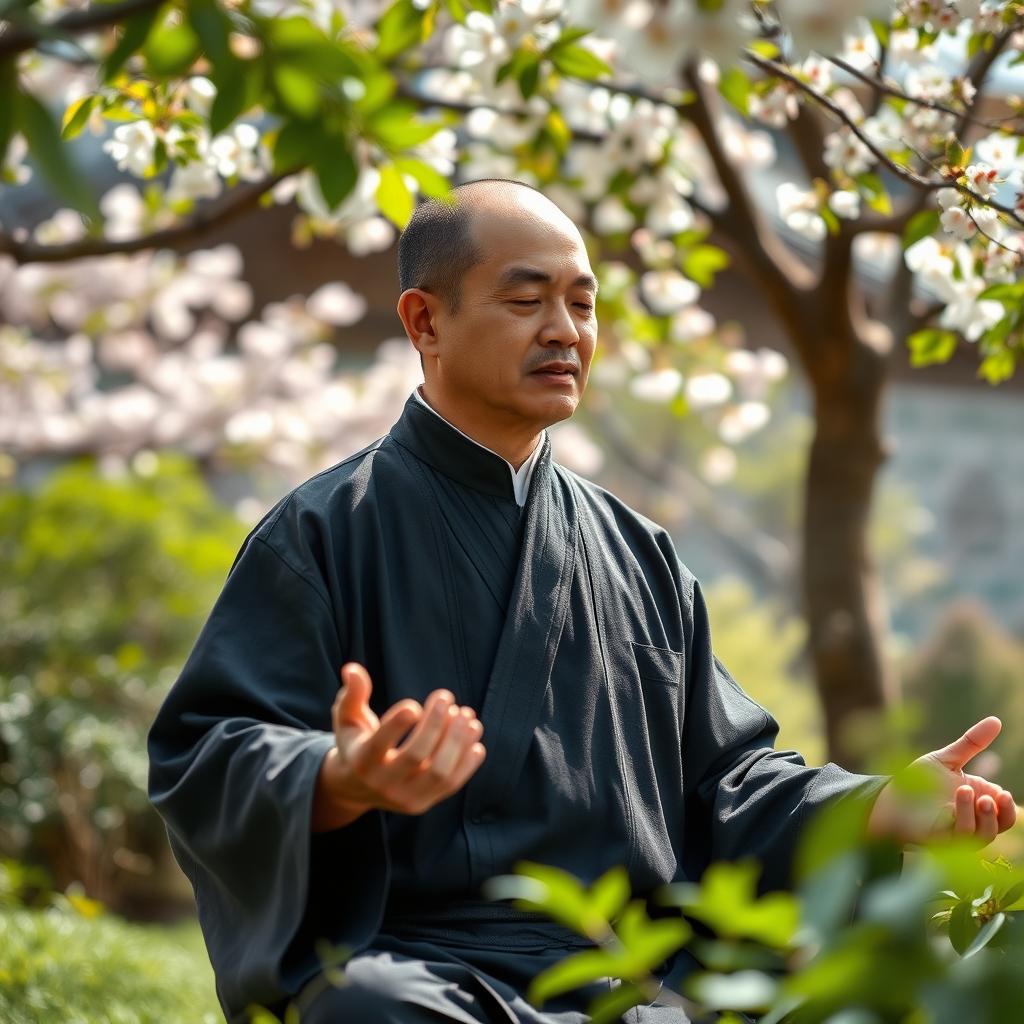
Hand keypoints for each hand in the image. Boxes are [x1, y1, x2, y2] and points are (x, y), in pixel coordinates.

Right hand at [311, 662, 485, 831]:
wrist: (356, 788)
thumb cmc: (355, 742)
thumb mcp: (347, 718)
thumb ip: (352, 694)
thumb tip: (353, 669)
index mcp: (361, 761)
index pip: (379, 745)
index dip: (397, 724)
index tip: (415, 704)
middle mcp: (382, 784)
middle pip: (415, 756)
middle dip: (435, 724)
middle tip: (445, 697)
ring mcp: (405, 798)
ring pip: (439, 773)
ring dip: (457, 741)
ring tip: (466, 714)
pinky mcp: (424, 803)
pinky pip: (452, 785)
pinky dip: (468, 761)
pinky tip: (474, 736)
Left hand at [867, 716, 1016, 847]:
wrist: (889, 798)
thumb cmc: (919, 781)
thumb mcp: (947, 760)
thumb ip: (971, 743)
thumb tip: (996, 720)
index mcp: (978, 800)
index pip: (1005, 808)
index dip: (1007, 803)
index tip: (1002, 793)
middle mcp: (974, 819)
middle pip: (1001, 824)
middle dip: (1001, 814)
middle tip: (995, 797)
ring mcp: (960, 831)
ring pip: (983, 833)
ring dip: (980, 816)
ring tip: (966, 791)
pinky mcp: (944, 839)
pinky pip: (960, 837)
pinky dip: (961, 821)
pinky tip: (951, 805)